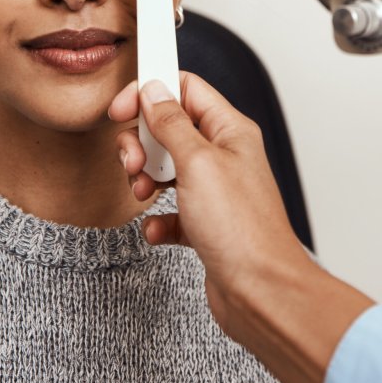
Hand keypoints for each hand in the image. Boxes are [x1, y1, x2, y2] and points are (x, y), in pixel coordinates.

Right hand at [108, 72, 312, 327]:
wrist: (260, 293)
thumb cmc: (242, 230)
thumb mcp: (197, 162)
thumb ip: (171, 123)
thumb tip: (154, 91)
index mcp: (229, 131)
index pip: (185, 89)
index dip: (151, 92)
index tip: (122, 108)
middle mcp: (222, 156)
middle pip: (168, 128)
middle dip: (141, 142)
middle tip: (134, 161)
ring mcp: (213, 190)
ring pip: (165, 167)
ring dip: (144, 177)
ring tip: (143, 192)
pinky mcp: (204, 223)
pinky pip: (169, 208)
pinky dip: (156, 216)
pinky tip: (157, 227)